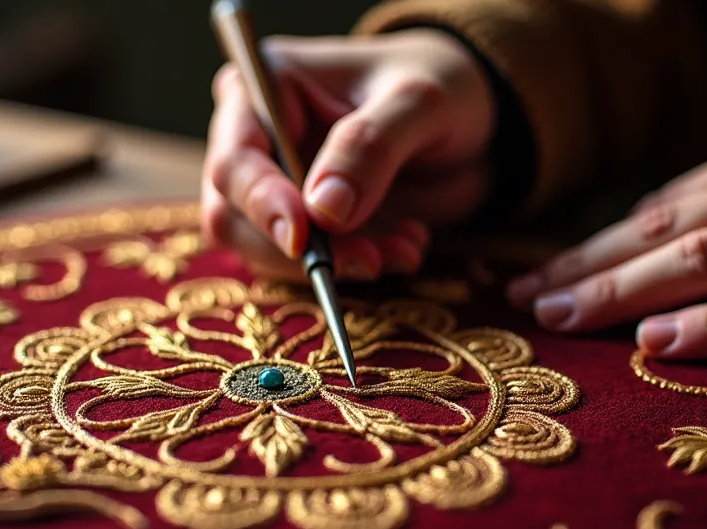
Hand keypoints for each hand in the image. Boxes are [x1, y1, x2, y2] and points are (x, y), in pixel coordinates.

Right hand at [202, 29, 495, 280]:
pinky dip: (355, 267)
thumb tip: (322, 211)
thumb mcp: (418, 102)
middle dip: (301, 249)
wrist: (472, 114)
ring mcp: (274, 184)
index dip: (261, 202)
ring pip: (267, 250)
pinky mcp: (302, 223)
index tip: (304, 237)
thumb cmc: (440, 84)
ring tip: (404, 248)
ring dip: (335, 264)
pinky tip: (405, 246)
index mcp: (265, 87)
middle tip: (371, 259)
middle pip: (234, 214)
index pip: (235, 158)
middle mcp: (255, 137)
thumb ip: (369, 146)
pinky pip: (306, 264)